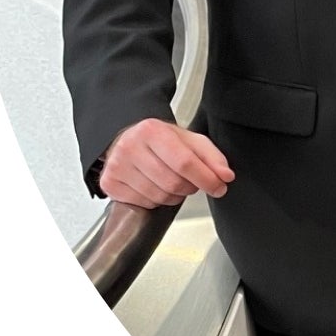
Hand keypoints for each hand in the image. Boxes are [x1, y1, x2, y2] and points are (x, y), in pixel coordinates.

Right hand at [98, 118, 233, 208]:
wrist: (128, 139)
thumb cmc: (160, 140)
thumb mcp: (189, 140)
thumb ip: (212, 157)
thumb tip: (226, 176)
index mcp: (152, 131)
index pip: (185, 162)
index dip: (206, 178)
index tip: (220, 186)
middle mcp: (130, 147)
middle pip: (173, 182)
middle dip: (190, 187)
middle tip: (193, 181)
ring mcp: (117, 167)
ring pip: (159, 196)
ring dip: (175, 196)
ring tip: (174, 181)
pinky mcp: (110, 184)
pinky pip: (144, 204)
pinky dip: (157, 201)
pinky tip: (156, 186)